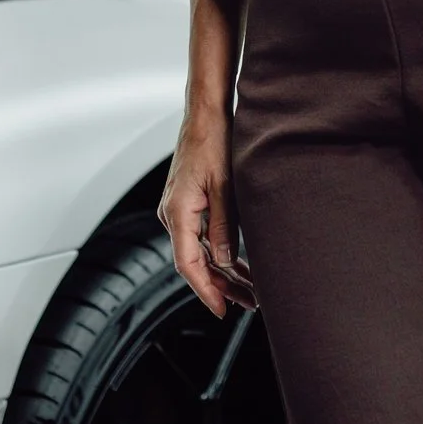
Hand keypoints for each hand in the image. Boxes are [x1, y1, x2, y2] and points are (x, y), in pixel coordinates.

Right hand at [158, 113, 257, 316]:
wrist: (206, 114)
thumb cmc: (213, 141)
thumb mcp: (224, 186)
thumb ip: (223, 226)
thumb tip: (224, 260)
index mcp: (178, 212)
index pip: (188, 264)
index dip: (205, 290)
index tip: (221, 309)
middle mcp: (173, 214)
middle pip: (194, 262)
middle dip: (221, 285)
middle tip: (248, 303)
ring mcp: (179, 209)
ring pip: (199, 251)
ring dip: (222, 270)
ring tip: (248, 289)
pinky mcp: (188, 204)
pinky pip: (201, 237)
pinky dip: (218, 252)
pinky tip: (237, 263)